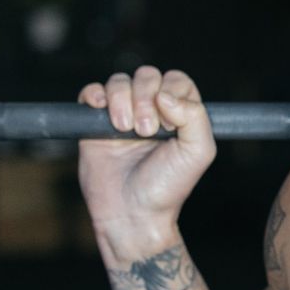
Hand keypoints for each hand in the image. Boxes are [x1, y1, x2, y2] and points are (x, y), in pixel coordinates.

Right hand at [75, 65, 216, 237]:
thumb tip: (166, 95)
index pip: (176, 80)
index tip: (168, 124)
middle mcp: (151, 110)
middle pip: (146, 76)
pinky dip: (94, 95)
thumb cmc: (167, 186)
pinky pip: (91, 92)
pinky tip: (101, 111)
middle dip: (145, 98)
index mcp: (178, 114)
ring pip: (119, 81)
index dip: (172, 92)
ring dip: (122, 100)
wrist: (132, 214)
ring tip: (125, 130)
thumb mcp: (198, 152)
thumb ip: (195, 117)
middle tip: (146, 131)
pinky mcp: (95, 124)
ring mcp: (122, 115)